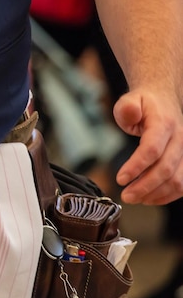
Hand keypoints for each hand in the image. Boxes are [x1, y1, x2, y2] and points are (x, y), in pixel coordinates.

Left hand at [114, 89, 182, 204]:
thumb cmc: (143, 103)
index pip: (152, 149)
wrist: (162, 99)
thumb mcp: (129, 100)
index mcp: (164, 124)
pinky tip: (149, 198)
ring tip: (134, 198)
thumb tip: (130, 113)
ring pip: (178, 180)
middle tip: (126, 196)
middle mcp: (179, 139)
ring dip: (156, 194)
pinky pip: (182, 184)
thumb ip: (127, 108)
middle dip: (144, 186)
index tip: (120, 179)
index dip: (136, 166)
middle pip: (165, 169)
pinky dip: (167, 195)